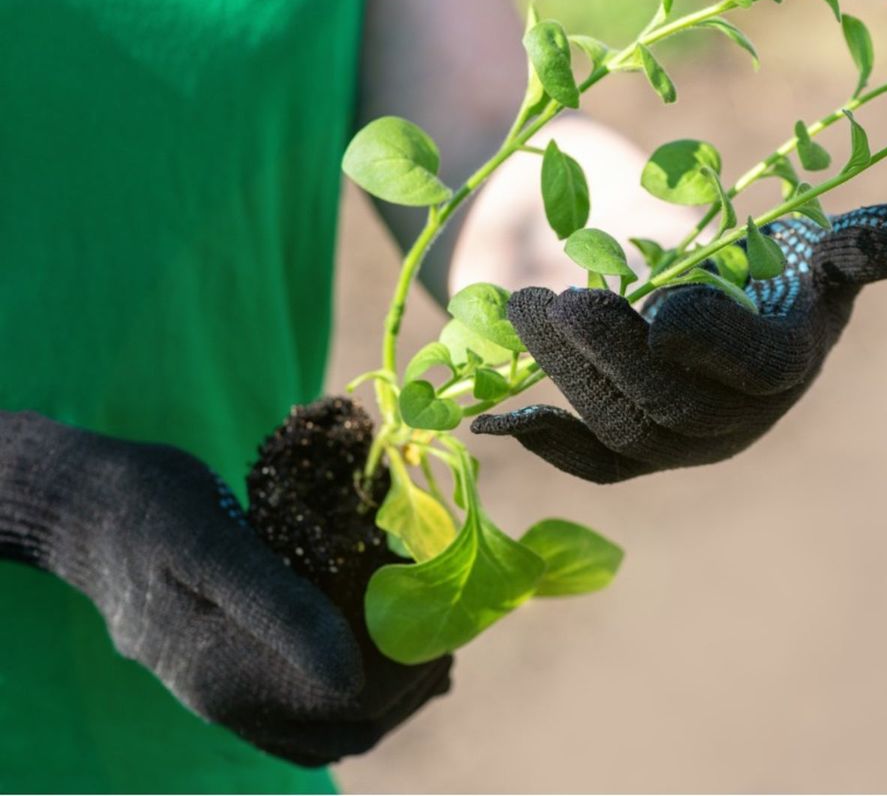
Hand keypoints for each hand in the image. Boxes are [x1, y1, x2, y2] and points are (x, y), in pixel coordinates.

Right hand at [0, 412, 450, 765]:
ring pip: (335, 725)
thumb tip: (353, 679)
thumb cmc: (152, 511)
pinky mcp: (233, 674)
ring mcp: (231, 695)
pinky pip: (308, 711)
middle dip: (413, 677)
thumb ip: (279, 609)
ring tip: (426, 628)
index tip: (446, 606)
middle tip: (447, 616)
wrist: (90, 511)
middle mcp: (233, 703)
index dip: (412, 663)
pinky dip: (357, 685)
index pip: (355, 703)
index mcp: (231, 679)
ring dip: (392, 687)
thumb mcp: (214, 544)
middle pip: (353, 725)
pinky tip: (381, 640)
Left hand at [472, 204, 886, 482]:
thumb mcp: (811, 238)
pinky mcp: (631, 447)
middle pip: (673, 406)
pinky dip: (547, 443)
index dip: (710, 340)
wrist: (702, 287)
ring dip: (566, 378)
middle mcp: (738, 419)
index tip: (660, 303)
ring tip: (524, 312)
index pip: (755, 367)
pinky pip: (593, 463)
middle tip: (559, 301)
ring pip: (622, 431)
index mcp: (785, 363)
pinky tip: (499, 421)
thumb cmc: (762, 257)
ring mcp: (682, 442)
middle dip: (611, 355)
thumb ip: (865, 240)